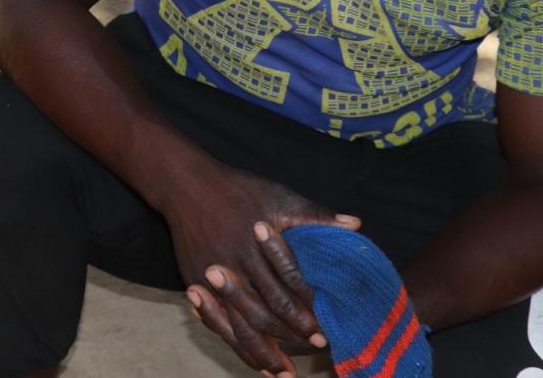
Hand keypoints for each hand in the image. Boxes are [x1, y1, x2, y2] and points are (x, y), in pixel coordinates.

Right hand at [165, 163, 357, 376]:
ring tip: (282, 374)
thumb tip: (356, 225)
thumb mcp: (279, 197)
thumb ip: (316, 216)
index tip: (325, 333)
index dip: (305, 314)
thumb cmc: (239, 190)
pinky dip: (233, 343)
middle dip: (288, 337)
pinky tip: (250, 358)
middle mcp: (233, 265)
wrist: (186, 184)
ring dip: (260, 353)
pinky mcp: (194, 281)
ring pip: (237, 325)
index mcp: (257, 247)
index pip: (286, 290)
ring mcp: (210, 276)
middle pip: (262, 313)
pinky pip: (216, 321)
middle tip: (311, 353)